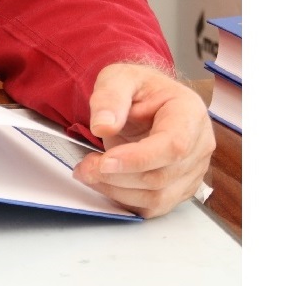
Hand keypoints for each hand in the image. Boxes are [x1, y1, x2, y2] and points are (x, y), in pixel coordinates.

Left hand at [71, 62, 212, 217]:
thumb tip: (104, 125)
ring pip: (157, 197)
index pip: (173, 145)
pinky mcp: (180, 188)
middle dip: (117, 177)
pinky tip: (106, 183)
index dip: (139, 159)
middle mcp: (199, 144)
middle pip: (162, 176)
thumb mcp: (118, 78)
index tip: (106, 161)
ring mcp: (193, 170)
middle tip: (85, 166)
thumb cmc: (138, 89)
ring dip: (117, 191)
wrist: (147, 100)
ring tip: (89, 173)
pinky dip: (125, 200)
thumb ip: (109, 97)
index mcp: (190, 112)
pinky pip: (154, 207)